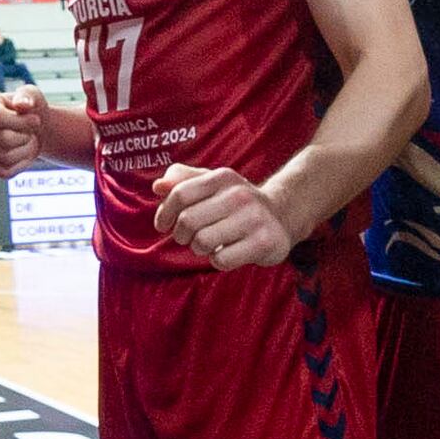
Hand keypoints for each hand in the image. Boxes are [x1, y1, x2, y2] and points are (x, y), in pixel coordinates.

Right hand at [0, 87, 50, 172]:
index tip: (37, 120)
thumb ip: (28, 95)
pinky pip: (5, 172)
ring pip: (6, 158)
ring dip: (27, 151)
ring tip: (29, 141)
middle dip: (25, 137)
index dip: (20, 122)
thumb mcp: (33, 95)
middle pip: (4, 140)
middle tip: (32, 132)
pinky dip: (21, 165)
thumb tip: (21, 104)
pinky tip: (24, 153)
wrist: (34, 128)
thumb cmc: (31, 109)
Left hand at [152, 161, 294, 270]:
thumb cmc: (235, 203)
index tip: (163, 225)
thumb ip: (182, 181)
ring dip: (199, 249)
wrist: (281, 215)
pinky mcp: (264, 242)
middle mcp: (239, 195)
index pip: (180, 195)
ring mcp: (254, 218)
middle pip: (187, 221)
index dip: (164, 214)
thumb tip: (158, 186)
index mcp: (222, 177)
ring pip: (202, 242)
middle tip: (188, 238)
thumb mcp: (212, 185)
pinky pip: (221, 260)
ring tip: (209, 244)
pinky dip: (217, 260)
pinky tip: (227, 253)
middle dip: (181, 235)